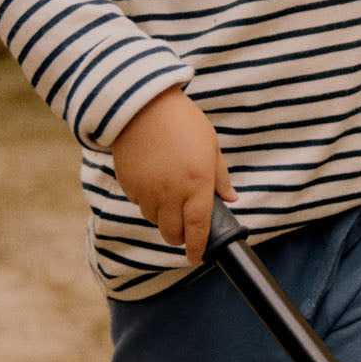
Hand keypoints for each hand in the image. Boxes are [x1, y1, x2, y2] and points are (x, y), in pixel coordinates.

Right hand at [110, 87, 236, 264]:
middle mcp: (171, 192)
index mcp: (197, 183)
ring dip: (163, 217)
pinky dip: (147, 201)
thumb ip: (220, 176)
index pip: (198, 227)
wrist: (142, 104)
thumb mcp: (210, 145)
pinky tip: (153, 180)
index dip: (197, 247)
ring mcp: (147, 191)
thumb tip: (231, 199)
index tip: (196, 257)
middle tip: (185, 228)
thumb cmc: (183, 122)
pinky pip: (139, 204)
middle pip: (172, 232)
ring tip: (170, 195)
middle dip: (179, 236)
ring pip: (154, 220)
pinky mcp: (129, 185)